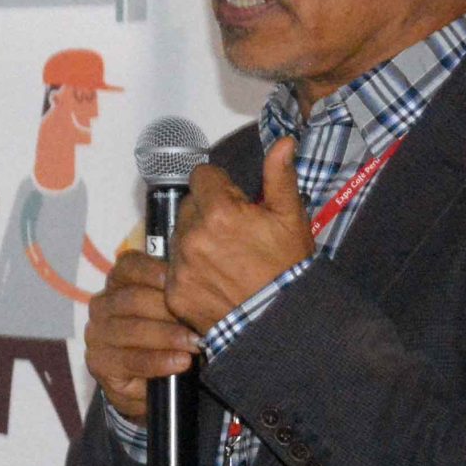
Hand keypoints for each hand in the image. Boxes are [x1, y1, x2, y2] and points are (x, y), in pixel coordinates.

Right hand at [84, 250, 199, 422]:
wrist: (146, 386)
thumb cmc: (165, 339)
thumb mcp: (170, 312)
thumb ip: (176, 294)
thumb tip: (201, 283)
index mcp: (117, 283)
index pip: (129, 266)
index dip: (154, 270)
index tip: (183, 279)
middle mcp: (102, 305)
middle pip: (133, 298)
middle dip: (169, 308)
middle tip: (201, 319)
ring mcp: (97, 334)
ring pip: (133, 330)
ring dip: (168, 337)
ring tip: (195, 343)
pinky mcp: (99, 363)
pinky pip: (132, 360)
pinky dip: (160, 361)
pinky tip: (181, 362)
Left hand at [164, 135, 313, 334]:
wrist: (279, 323)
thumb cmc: (288, 270)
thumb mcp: (291, 219)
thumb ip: (280, 176)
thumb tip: (283, 142)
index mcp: (219, 211)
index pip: (202, 176)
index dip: (220, 187)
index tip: (236, 203)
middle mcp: (192, 236)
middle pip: (189, 206)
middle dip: (207, 213)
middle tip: (234, 235)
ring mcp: (180, 266)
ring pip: (180, 237)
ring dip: (196, 242)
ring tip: (225, 261)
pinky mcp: (174, 293)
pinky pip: (174, 270)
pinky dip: (190, 273)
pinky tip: (215, 282)